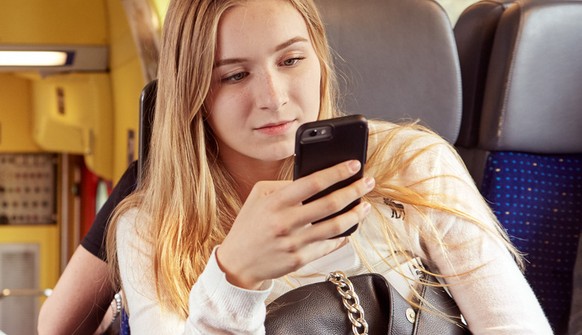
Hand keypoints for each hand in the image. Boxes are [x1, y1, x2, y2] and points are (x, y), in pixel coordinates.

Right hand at [216, 160, 374, 289]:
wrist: (238, 263)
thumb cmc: (249, 225)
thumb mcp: (258, 196)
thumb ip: (284, 186)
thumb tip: (315, 181)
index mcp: (275, 202)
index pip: (312, 183)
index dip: (336, 173)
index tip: (353, 166)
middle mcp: (285, 222)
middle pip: (329, 204)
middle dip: (354, 191)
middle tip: (367, 183)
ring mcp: (294, 243)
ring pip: (335, 227)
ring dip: (355, 215)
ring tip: (365, 206)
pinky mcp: (300, 260)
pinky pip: (328, 245)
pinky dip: (343, 236)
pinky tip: (350, 227)